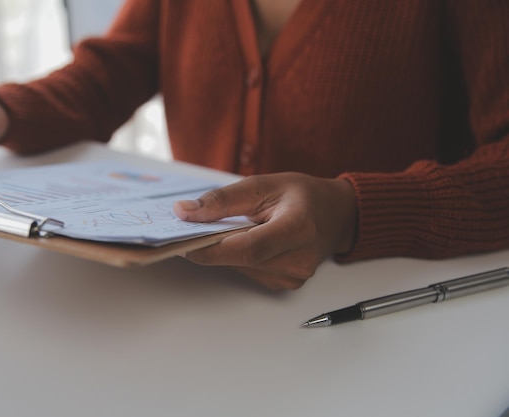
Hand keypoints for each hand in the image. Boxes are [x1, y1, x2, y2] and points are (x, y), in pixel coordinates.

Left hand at [173, 173, 356, 289]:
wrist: (336, 215)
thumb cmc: (303, 196)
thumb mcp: (262, 184)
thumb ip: (222, 200)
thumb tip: (184, 213)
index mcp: (298, 228)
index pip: (247, 248)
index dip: (211, 248)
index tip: (183, 241)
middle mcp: (299, 259)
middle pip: (241, 259)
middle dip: (212, 246)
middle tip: (192, 229)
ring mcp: (294, 276)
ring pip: (242, 267)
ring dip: (225, 251)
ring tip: (226, 228)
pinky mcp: (287, 284)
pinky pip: (250, 272)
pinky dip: (239, 257)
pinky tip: (245, 239)